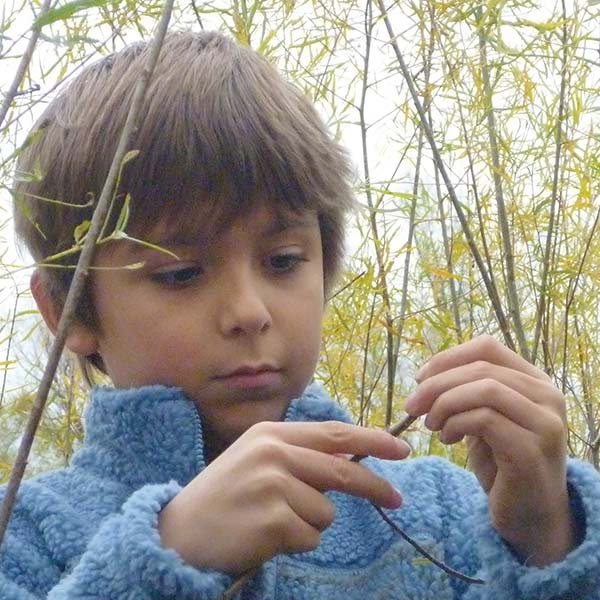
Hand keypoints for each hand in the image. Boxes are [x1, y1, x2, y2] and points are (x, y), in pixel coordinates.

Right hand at [158, 420, 408, 574]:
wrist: (180, 532)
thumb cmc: (226, 496)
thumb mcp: (258, 461)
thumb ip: (299, 457)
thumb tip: (352, 459)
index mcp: (271, 435)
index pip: (334, 433)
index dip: (372, 439)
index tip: (401, 448)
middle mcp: (273, 453)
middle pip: (342, 470)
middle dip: (375, 486)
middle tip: (397, 498)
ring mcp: (272, 485)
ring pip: (325, 512)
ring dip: (308, 523)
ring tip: (272, 521)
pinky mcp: (273, 519)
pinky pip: (310, 537)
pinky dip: (295, 542)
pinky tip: (264, 536)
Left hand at [404, 335, 573, 565]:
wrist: (530, 516)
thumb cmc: (503, 464)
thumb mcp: (483, 419)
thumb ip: (466, 393)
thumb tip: (426, 376)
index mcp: (535, 381)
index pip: (488, 347)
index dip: (448, 358)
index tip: (420, 378)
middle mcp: (548, 396)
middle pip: (481, 368)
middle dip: (437, 384)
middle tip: (412, 406)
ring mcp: (544, 423)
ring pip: (484, 389)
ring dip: (445, 403)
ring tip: (430, 424)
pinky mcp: (532, 449)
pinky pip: (484, 419)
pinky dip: (456, 423)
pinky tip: (447, 439)